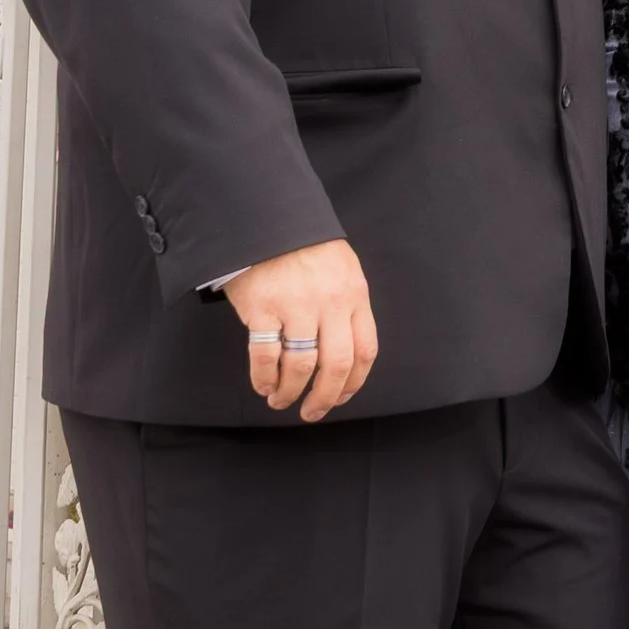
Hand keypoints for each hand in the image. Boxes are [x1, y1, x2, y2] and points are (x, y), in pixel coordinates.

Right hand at [224, 239, 377, 421]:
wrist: (265, 215)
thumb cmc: (303, 245)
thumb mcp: (340, 268)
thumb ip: (346, 305)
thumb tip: (344, 350)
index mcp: (354, 294)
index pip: (365, 350)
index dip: (354, 383)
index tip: (341, 397)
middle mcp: (330, 303)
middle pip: (337, 365)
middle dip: (325, 398)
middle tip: (312, 413)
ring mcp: (296, 305)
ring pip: (301, 366)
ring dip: (291, 391)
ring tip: (281, 400)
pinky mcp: (263, 307)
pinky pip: (266, 356)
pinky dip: (264, 378)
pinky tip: (263, 385)